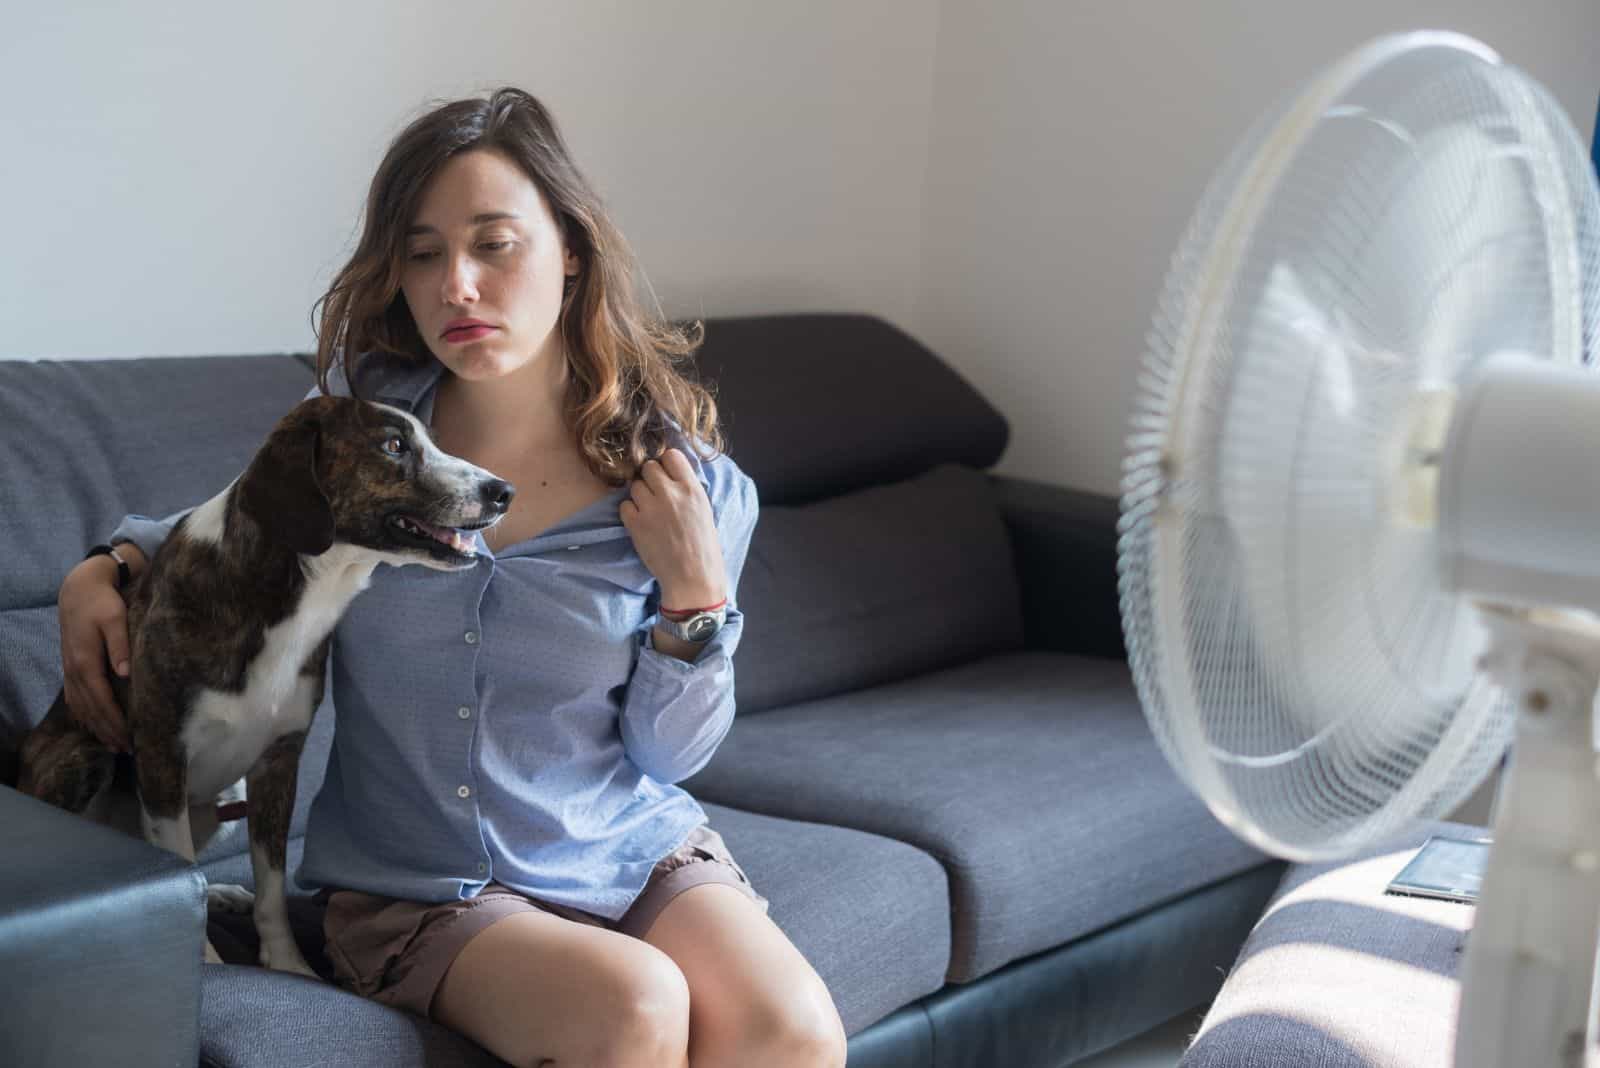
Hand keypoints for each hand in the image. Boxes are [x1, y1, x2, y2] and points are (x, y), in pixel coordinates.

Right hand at [58, 555, 133, 751]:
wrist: (79, 590)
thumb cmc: (102, 603)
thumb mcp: (115, 618)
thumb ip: (120, 645)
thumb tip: (126, 674)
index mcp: (86, 662)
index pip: (101, 700)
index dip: (115, 721)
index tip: (130, 738)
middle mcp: (74, 670)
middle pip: (91, 709)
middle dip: (108, 731)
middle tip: (127, 750)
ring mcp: (70, 670)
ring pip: (81, 707)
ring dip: (96, 728)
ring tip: (113, 745)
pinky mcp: (71, 667)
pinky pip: (75, 698)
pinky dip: (85, 715)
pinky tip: (93, 726)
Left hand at [619, 449, 727, 608]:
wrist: (692, 577)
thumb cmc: (703, 546)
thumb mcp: (704, 509)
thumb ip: (687, 489)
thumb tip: (670, 474)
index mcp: (692, 489)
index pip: (671, 456)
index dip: (666, 464)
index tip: (667, 475)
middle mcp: (671, 494)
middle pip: (648, 467)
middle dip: (650, 478)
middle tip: (656, 494)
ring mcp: (651, 508)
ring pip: (634, 485)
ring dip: (639, 495)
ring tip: (649, 511)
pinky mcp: (635, 524)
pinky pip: (624, 505)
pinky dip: (630, 512)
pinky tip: (641, 522)